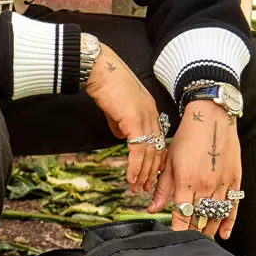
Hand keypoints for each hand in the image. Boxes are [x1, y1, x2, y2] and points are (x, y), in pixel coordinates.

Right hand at [83, 48, 165, 193]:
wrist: (98, 68)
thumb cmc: (104, 81)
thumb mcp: (114, 107)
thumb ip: (119, 122)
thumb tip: (120, 136)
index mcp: (148, 110)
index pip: (156, 140)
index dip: (154, 158)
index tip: (149, 173)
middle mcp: (151, 114)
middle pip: (156, 149)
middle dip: (152, 171)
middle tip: (145, 187)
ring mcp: (145, 117)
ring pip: (149, 153)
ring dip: (144, 173)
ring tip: (137, 187)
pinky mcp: (135, 121)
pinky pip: (138, 150)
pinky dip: (135, 167)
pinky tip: (131, 177)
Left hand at [150, 100, 242, 238]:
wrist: (212, 118)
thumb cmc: (187, 138)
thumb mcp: (169, 161)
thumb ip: (162, 188)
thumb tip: (152, 208)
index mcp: (185, 181)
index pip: (181, 214)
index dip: (178, 230)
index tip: (174, 241)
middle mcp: (205, 185)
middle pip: (199, 219)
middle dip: (193, 233)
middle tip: (188, 243)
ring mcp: (222, 183)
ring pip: (216, 215)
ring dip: (209, 230)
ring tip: (202, 240)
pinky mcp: (235, 180)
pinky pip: (233, 207)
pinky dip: (229, 222)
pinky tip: (224, 234)